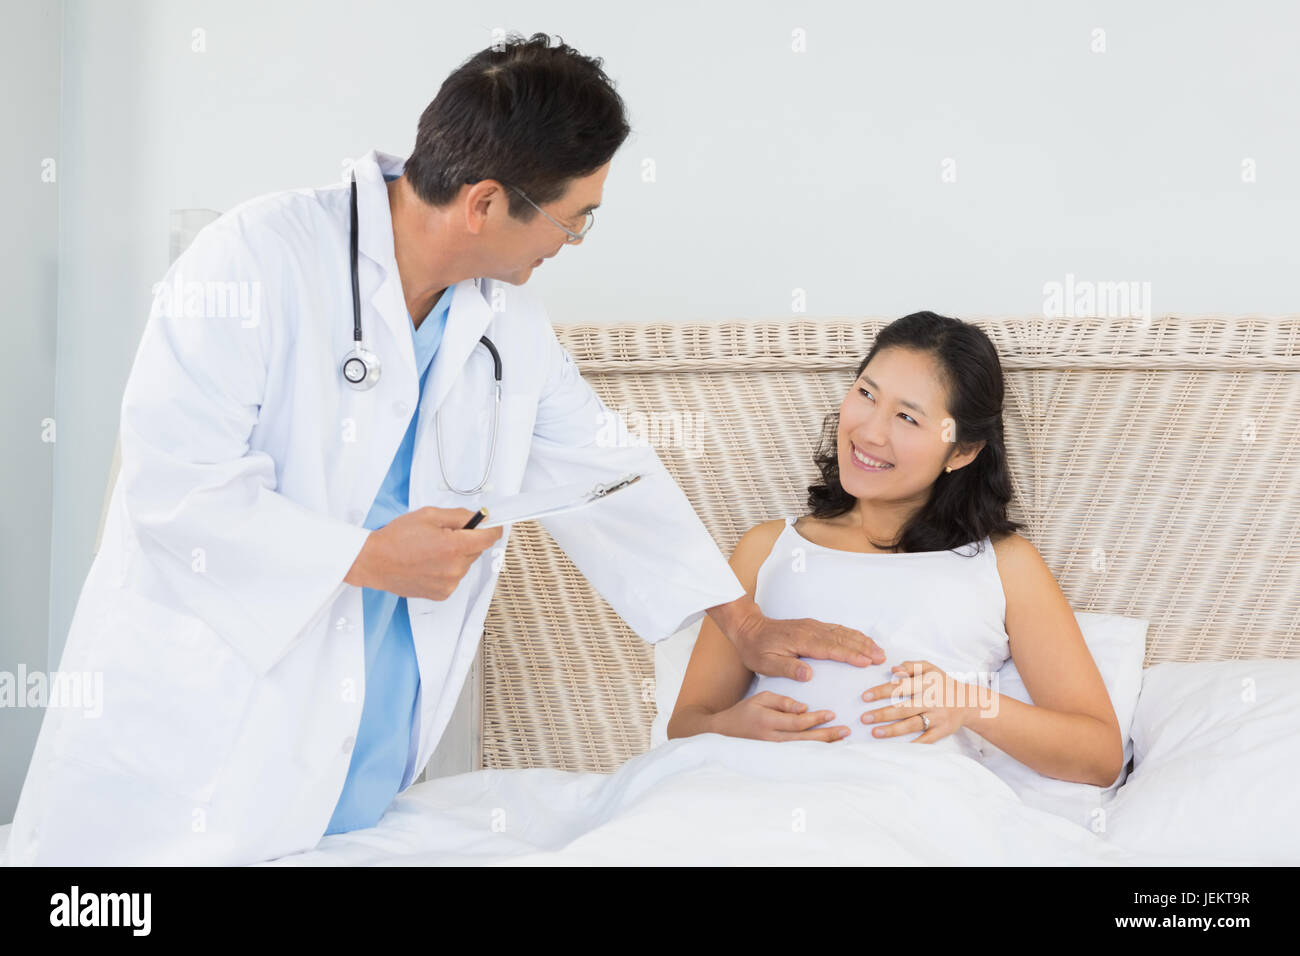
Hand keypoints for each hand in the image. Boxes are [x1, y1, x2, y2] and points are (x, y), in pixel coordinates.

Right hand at [344, 506, 502, 599]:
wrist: (374, 562)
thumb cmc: (396, 538)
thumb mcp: (429, 515)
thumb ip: (459, 516)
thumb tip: (479, 518)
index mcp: (454, 546)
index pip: (489, 538)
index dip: (492, 528)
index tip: (492, 524)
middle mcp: (455, 568)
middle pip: (476, 550)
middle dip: (466, 540)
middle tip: (443, 535)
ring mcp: (449, 583)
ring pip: (465, 564)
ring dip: (455, 556)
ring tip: (431, 551)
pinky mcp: (442, 593)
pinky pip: (454, 577)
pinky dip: (447, 569)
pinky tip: (428, 564)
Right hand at [710, 691, 850, 742]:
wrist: (725, 733)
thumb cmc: (744, 712)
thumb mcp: (760, 698)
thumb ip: (781, 701)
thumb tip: (803, 708)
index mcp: (768, 721)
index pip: (797, 722)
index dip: (815, 719)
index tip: (831, 713)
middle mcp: (773, 739)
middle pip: (805, 739)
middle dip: (827, 735)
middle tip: (846, 730)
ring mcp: (774, 751)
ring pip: (804, 749)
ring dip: (824, 745)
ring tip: (842, 740)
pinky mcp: (777, 756)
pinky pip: (800, 754)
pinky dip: (815, 752)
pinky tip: (828, 749)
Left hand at [732, 612, 885, 680]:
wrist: (748, 628)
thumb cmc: (756, 649)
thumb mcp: (766, 664)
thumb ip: (788, 669)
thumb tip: (808, 675)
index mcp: (801, 640)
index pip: (831, 649)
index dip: (850, 655)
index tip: (866, 662)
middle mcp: (811, 631)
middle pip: (842, 639)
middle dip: (863, 648)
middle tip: (881, 658)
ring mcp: (813, 626)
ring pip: (842, 632)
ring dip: (861, 641)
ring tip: (878, 650)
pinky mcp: (813, 626)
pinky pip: (837, 629)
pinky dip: (852, 635)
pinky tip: (861, 640)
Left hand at [859, 660, 977, 743]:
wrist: (968, 702)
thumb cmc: (943, 683)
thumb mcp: (930, 668)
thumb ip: (911, 666)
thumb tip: (892, 670)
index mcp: (927, 683)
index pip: (900, 686)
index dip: (881, 691)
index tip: (865, 697)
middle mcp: (932, 700)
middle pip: (904, 708)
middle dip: (882, 714)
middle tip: (864, 718)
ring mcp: (937, 717)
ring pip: (912, 724)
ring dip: (892, 730)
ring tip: (874, 732)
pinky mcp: (942, 731)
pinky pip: (926, 739)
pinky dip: (913, 744)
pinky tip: (897, 747)